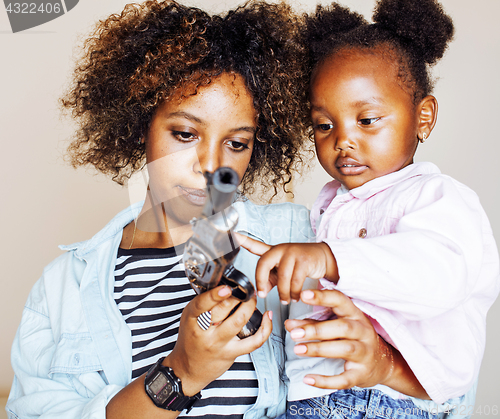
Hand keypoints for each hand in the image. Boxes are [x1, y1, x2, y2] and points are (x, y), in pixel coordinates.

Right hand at [107, 286, 272, 417]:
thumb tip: (223, 284)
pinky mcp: (232, 353)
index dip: (216, 294)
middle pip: (223, 309)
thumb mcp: (189, 318)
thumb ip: (204, 303)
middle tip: (246, 288)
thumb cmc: (190, 340)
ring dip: (249, 306)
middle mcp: (204, 331)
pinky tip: (267, 317)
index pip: (202, 304)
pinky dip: (265, 328)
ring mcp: (218, 343)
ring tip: (253, 298)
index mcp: (191, 319)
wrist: (188, 369)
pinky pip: (253, 341)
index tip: (228, 287)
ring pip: (238, 321)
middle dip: (238, 296)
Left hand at [235, 233, 337, 303]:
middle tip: (263, 294)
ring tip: (286, 300)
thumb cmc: (300, 264)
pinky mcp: (304, 260)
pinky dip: (295, 293)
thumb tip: (260, 292)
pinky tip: (296, 297)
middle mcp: (280, 249)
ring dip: (283, 293)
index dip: (244, 241)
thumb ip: (270, 279)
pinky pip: (296, 281)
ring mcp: (292, 253)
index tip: (233, 235)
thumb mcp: (283, 271)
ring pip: (282, 277)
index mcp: (273, 251)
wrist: (323, 258)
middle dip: (261, 281)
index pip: (255, 245)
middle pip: (263, 264)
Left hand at [286, 289, 428, 398]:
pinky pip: (344, 379)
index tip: (304, 294)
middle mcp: (363, 331)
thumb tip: (290, 324)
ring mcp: (365, 353)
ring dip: (319, 349)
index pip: (340, 301)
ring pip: (345, 349)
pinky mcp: (361, 374)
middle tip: (295, 333)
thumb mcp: (336, 326)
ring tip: (298, 350)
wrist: (383, 363)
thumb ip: (312, 324)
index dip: (322, 297)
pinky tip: (308, 378)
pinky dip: (326, 381)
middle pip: (342, 327)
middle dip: (317, 330)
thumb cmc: (354, 339)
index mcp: (355, 315)